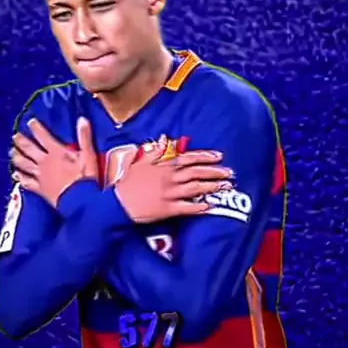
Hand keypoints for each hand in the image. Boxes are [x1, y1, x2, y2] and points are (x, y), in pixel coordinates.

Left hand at [11, 116, 98, 206]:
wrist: (79, 201)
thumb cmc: (85, 178)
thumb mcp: (89, 155)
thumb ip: (85, 137)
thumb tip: (82, 120)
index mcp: (56, 152)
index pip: (43, 136)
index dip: (36, 128)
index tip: (30, 122)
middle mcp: (45, 162)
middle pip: (29, 149)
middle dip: (21, 141)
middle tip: (15, 135)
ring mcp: (40, 176)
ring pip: (24, 164)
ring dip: (17, 157)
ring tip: (12, 152)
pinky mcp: (40, 189)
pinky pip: (26, 181)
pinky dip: (20, 177)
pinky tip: (15, 174)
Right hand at [114, 139, 232, 223]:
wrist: (117, 204)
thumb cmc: (127, 183)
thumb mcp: (139, 162)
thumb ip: (154, 150)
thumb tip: (164, 138)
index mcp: (163, 166)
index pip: (188, 158)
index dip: (205, 156)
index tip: (219, 156)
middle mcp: (169, 178)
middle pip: (196, 172)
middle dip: (215, 171)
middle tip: (230, 173)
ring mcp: (169, 194)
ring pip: (195, 188)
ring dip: (212, 187)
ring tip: (226, 187)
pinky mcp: (168, 209)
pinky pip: (187, 207)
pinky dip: (200, 207)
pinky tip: (211, 206)